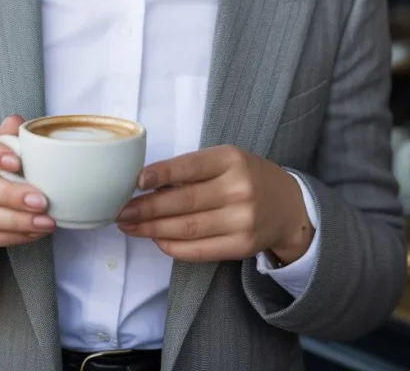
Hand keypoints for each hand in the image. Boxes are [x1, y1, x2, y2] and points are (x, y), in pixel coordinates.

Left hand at [116, 146, 313, 264]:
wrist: (288, 207)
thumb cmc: (247, 177)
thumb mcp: (226, 160)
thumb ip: (193, 170)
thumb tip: (146, 183)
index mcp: (231, 159)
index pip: (191, 166)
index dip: (162, 173)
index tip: (137, 181)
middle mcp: (239, 189)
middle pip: (184, 202)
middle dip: (147, 208)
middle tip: (121, 211)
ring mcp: (242, 220)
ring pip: (187, 228)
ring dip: (153, 229)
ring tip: (130, 226)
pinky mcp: (242, 246)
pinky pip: (199, 250)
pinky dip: (173, 246)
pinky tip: (156, 240)